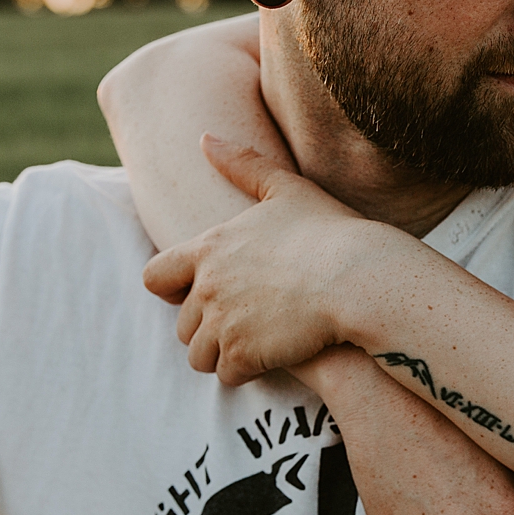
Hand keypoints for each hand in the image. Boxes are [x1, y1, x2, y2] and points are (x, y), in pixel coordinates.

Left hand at [142, 136, 405, 384]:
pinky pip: (228, 375)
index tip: (197, 293)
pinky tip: (273, 358)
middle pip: (182, 324)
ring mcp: (222, 324)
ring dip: (222, 354)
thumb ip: (242, 165)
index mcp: (209, 248)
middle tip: (247, 323)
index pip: (154, 277)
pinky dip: (245, 372)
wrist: (359, 279)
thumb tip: (204, 138)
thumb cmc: (330, 232)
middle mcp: (206, 287)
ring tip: (258, 344)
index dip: (171, 289)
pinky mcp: (243, 355)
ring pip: (199, 356)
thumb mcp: (287, 189)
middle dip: (207, 328)